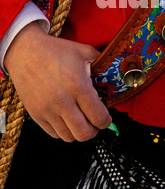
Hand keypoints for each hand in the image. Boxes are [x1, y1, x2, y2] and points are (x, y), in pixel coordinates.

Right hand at [4, 22, 111, 141]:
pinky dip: (63, 130)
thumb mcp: (83, 51)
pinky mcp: (35, 114)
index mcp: (78, 86)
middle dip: (94, 130)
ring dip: (78, 131)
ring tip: (80, 120)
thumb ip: (102, 64)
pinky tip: (66, 118)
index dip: (106, 121)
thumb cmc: (56, 50)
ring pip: (69, 137)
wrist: (25, 51)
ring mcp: (47, 110)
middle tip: (95, 122)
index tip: (106, 117)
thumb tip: (116, 72)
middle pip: (84, 133)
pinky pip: (53, 133)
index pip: (98, 117)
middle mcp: (63, 101)